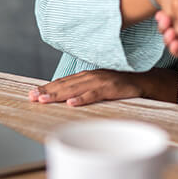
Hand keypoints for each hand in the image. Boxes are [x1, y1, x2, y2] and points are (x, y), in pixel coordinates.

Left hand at [27, 68, 177, 106]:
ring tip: (44, 100)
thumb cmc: (121, 85)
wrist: (146, 80)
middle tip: (32, 97)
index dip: (47, 87)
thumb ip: (84, 88)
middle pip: (65, 84)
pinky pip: (95, 94)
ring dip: (59, 94)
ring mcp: (102, 80)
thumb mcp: (100, 84)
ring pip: (76, 88)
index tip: (31, 93)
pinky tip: (71, 103)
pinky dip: (83, 98)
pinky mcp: (113, 88)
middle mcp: (92, 75)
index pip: (63, 82)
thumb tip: (66, 97)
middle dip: (47, 91)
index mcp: (87, 75)